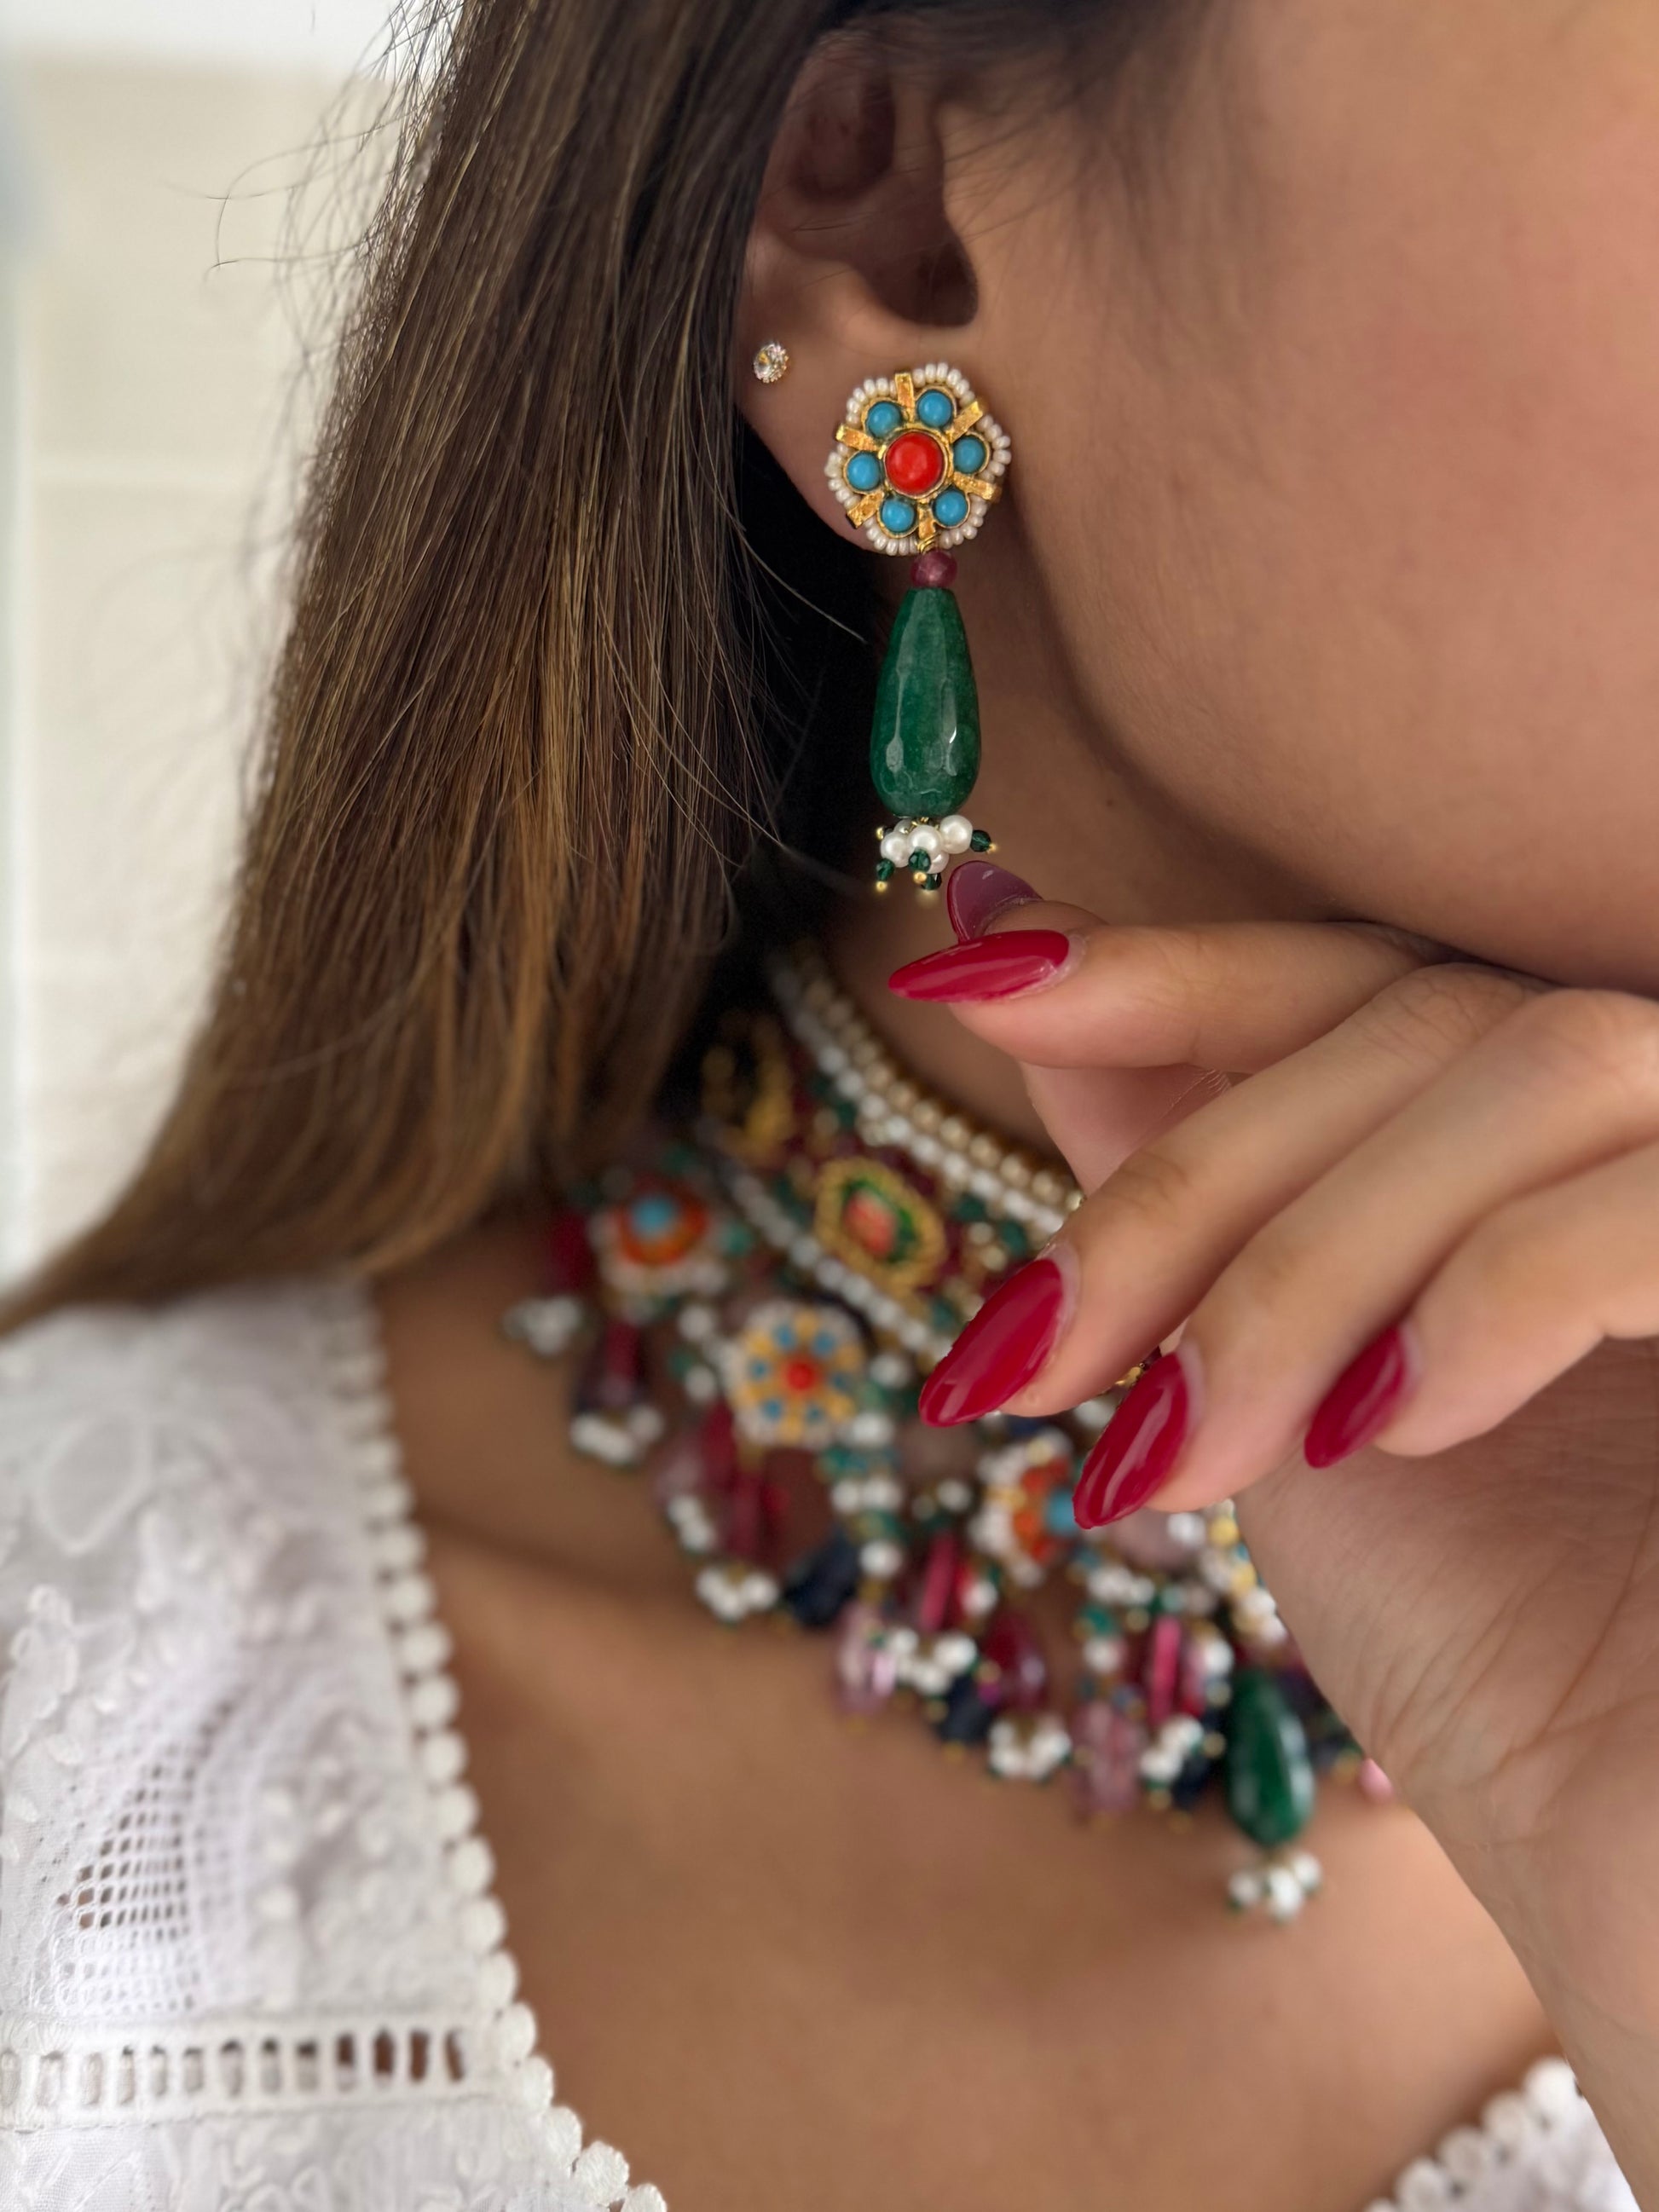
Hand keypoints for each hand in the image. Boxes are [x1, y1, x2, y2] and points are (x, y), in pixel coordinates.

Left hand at [895, 883, 1658, 2191]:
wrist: (1656, 1874)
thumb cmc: (1489, 1650)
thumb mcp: (1280, 1377)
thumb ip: (1185, 1171)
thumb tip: (1008, 953)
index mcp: (1561, 1136)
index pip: (1372, 968)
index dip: (1175, 965)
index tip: (971, 983)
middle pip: (1418, 1012)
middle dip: (1187, 1187)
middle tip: (1029, 1366)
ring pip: (1531, 1062)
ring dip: (1306, 1265)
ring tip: (1189, 1455)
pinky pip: (1652, 1200)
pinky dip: (1488, 1292)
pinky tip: (1391, 1433)